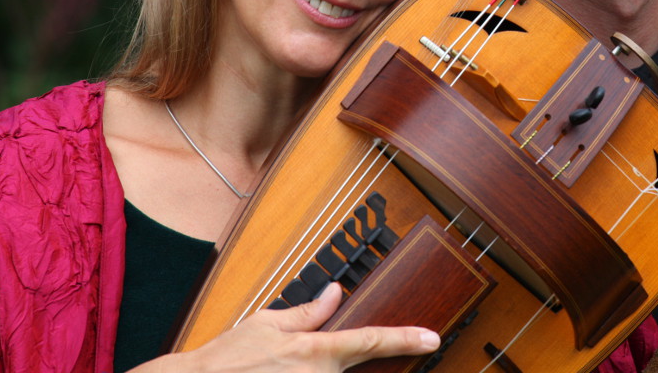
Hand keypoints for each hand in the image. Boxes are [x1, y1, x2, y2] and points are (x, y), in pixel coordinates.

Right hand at [134, 283, 440, 371]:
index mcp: (314, 351)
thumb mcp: (267, 324)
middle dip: (345, 357)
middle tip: (301, 352)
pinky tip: (285, 367)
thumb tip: (336, 292)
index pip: (369, 340)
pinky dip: (319, 372)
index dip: (404, 339)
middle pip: (354, 365)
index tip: (431, 337)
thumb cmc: (226, 360)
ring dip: (323, 366)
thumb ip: (308, 312)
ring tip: (277, 361)